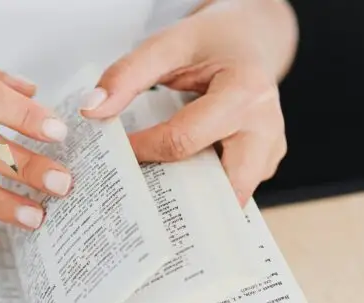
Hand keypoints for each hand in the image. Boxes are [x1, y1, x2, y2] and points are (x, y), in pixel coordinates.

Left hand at [80, 0, 296, 204]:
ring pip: (230, 197)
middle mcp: (266, 127)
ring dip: (195, 202)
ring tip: (159, 196)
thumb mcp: (169, 44)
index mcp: (246, 93)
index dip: (144, 150)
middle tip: (141, 199)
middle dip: (181, 200)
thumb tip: (92, 110)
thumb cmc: (213, 41)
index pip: (184, 140)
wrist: (252, 39)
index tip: (117, 152)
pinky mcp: (266, 163)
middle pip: (220, 186)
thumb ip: (127, 75)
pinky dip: (204, 191)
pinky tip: (180, 184)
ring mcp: (271, 150)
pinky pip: (232, 189)